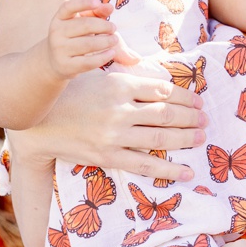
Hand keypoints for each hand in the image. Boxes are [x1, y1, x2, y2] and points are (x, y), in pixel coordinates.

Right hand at [10, 69, 206, 182]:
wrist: (40, 123)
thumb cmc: (71, 94)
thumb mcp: (97, 75)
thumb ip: (126, 75)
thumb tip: (158, 78)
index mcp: (118, 85)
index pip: (162, 90)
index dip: (184, 95)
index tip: (196, 100)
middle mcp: (119, 110)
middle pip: (167, 113)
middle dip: (190, 116)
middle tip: (205, 118)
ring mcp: (114, 135)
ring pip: (161, 137)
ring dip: (186, 137)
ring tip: (200, 136)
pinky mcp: (108, 157)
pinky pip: (145, 165)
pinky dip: (170, 169)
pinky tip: (187, 171)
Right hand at [45, 0, 135, 77]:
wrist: (55, 60)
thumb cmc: (73, 36)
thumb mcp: (81, 21)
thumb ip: (96, 12)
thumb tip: (110, 7)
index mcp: (59, 18)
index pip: (68, 6)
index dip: (83, 3)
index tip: (98, 2)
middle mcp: (56, 32)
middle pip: (85, 25)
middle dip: (104, 26)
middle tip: (113, 28)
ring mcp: (59, 50)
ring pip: (88, 44)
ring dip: (106, 41)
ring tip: (115, 40)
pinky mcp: (66, 66)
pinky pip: (88, 62)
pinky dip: (103, 57)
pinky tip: (111, 53)